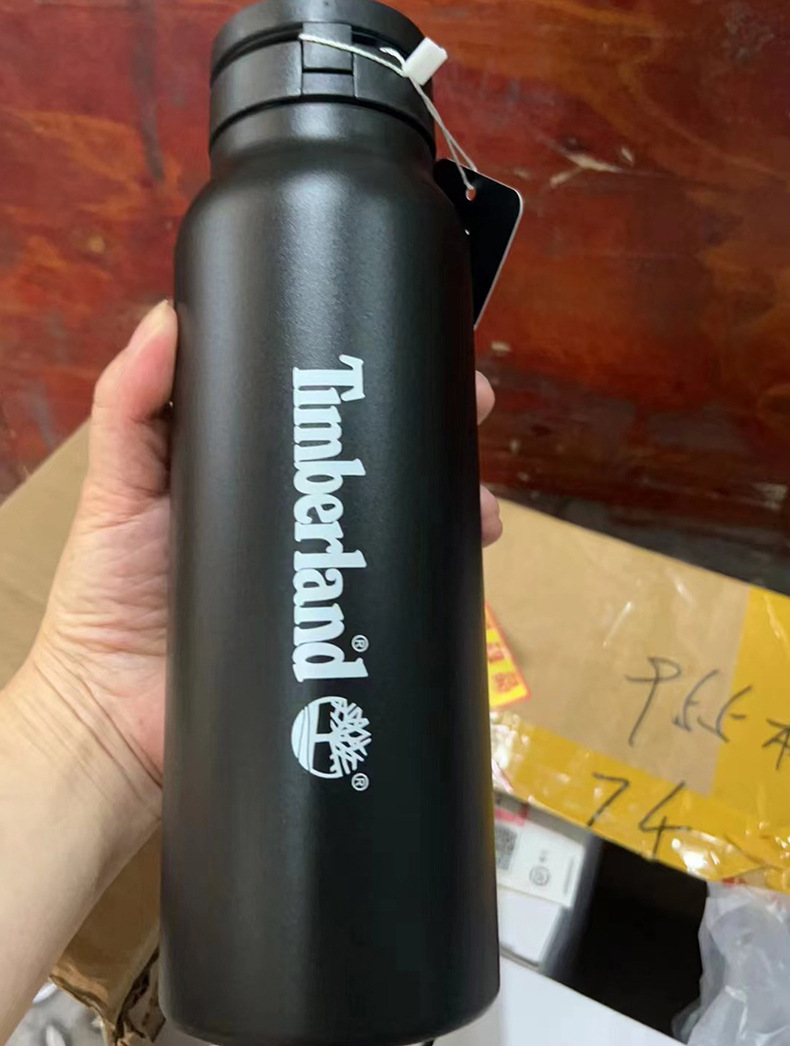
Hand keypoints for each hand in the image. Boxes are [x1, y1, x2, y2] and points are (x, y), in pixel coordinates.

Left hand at [29, 302, 501, 787]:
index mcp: (254, 469)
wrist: (116, 711)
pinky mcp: (339, 626)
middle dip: (437, 431)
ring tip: (481, 502)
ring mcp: (326, 571)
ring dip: (454, 502)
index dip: (371, 378)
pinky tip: (468, 558)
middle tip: (474, 408)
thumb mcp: (118, 485)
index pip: (324, 414)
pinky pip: (400, 595)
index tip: (415, 349)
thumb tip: (167, 317)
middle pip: (381, 461)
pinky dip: (441, 575)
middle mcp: (300, 514)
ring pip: (405, 524)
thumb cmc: (110, 591)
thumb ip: (130, 405)